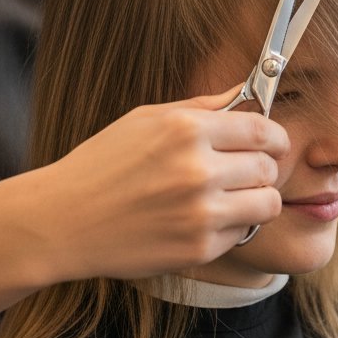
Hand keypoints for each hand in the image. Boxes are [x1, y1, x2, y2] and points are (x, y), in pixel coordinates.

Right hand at [34, 89, 289, 281]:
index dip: (275, 137)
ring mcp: (200, 212)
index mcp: (186, 129)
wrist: (61, 221)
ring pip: (267, 203)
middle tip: (247, 171)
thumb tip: (246, 89)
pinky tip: (205, 219)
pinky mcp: (198, 249)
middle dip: (264, 167)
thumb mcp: (147, 119)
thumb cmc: (102, 164)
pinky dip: (232, 227)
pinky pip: (242, 233)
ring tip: (235, 197)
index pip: (262, 130)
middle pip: (268, 167)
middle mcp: (198, 169)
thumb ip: (203, 106)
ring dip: (258, 199)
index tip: (274, 143)